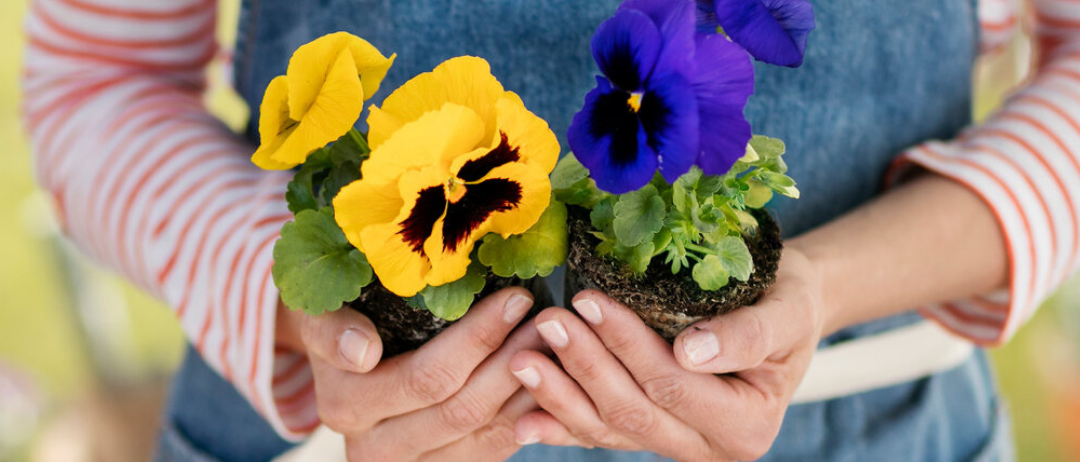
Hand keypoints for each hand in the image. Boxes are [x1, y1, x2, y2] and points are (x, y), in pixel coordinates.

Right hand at [276, 287, 543, 461]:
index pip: (426, 378)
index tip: (517, 298)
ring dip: (527, 387)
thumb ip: (332, 329)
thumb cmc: (340, 321)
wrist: (340, 363)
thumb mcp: (321, 314)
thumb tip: (362, 351)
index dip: (478, 340)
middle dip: (512, 360)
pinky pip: (494, 449)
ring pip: (484, 432)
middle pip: (462, 408)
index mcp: (345, 406)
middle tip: (547, 320)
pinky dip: (526, 415)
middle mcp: (373, 449)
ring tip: (554, 343)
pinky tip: (547, 379)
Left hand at [508, 249, 825, 460]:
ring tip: (522, 359)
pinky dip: (562, 425)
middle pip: (634, 411)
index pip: (674, 384)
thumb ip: (748, 336)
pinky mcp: (650, 435)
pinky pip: (601, 435)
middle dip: (586, 366)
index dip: (628, 346)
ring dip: (561, 397)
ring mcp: (677, 447)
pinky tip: (523, 417)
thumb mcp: (787, 309)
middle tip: (548, 321)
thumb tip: (692, 352)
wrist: (783, 311)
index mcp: (747, 425)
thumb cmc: (788, 300)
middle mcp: (710, 449)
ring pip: (609, 430)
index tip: (589, 300)